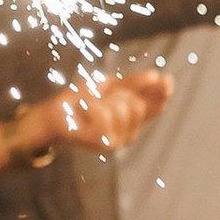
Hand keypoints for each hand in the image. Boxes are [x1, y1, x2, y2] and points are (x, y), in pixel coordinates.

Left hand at [20, 70, 172, 159]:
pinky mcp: (102, 143)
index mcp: (132, 119)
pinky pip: (105, 114)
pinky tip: (85, 110)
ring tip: (90, 106)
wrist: (54, 116)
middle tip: (102, 97)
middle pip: (137, 104)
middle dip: (119, 92)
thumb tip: (158, 76)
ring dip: (104, 99)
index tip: (166, 80)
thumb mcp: (110, 86)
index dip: (162, 93)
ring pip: (123, 108)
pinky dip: (91, 105)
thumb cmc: (81, 100)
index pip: (154, 106)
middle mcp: (128, 133)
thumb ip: (134, 84)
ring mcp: (116, 140)